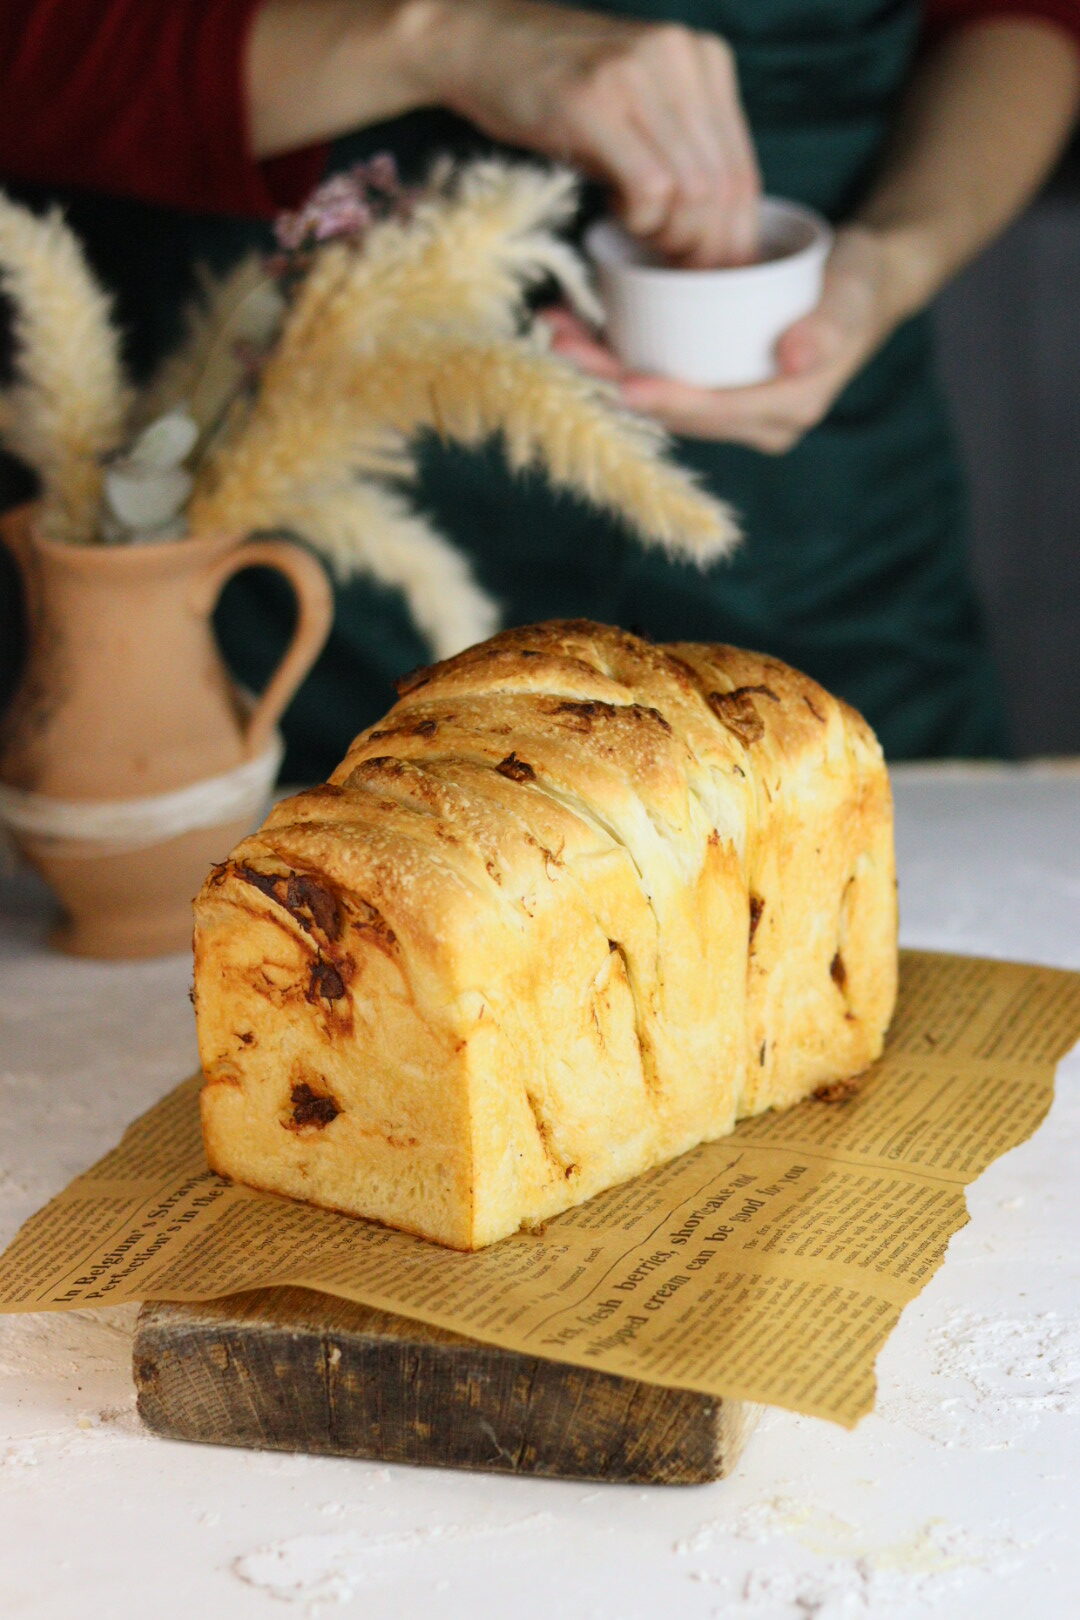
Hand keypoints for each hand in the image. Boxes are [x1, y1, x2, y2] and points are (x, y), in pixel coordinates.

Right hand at [413, 0, 759, 265]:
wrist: (480, 41)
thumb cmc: (557, 90)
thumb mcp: (636, 109)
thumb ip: (679, 150)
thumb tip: (718, 232)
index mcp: (703, 59)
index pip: (743, 169)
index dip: (736, 236)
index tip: (716, 275)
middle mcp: (681, 57)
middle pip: (723, 186)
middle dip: (707, 248)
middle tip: (680, 275)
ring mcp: (639, 73)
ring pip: (693, 191)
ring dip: (671, 236)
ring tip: (643, 238)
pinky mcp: (595, 99)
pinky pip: (650, 186)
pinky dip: (641, 219)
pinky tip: (617, 212)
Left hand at [548, 226, 907, 450]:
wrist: (858, 282)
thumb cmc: (858, 281)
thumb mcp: (853, 291)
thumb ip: (832, 321)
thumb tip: (797, 355)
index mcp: (785, 411)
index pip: (715, 412)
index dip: (668, 400)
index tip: (623, 384)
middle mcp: (751, 424)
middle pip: (671, 410)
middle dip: (612, 382)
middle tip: (562, 342)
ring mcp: (726, 409)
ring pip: (655, 399)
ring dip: (601, 369)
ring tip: (556, 329)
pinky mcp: (707, 387)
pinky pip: (656, 381)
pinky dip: (616, 357)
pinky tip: (577, 329)